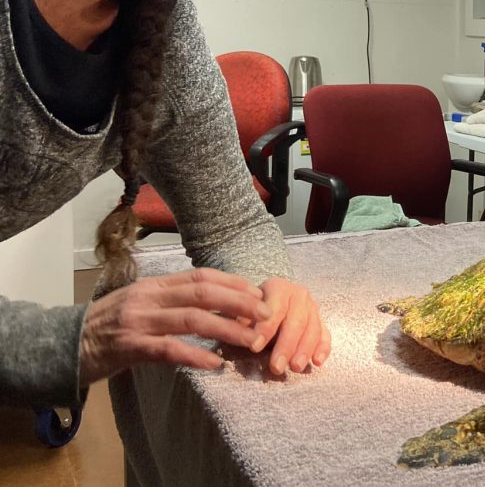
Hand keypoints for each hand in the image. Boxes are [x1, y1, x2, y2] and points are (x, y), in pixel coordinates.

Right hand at [79, 268, 272, 385]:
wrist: (61, 345)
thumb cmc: (107, 326)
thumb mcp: (140, 304)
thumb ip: (171, 300)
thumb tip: (214, 303)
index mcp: (153, 285)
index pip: (200, 276)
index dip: (232, 283)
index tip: (258, 293)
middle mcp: (147, 298)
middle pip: (202, 292)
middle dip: (238, 302)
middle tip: (266, 314)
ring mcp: (138, 321)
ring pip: (191, 319)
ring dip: (226, 328)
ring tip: (252, 339)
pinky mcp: (129, 347)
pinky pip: (168, 350)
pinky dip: (196, 356)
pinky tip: (215, 365)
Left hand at [250, 278, 331, 374]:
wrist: (269, 300)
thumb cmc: (253, 308)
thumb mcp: (244, 309)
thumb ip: (244, 321)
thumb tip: (244, 336)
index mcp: (278, 288)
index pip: (275, 309)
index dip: (266, 329)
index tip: (255, 348)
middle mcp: (299, 295)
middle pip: (297, 322)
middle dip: (287, 346)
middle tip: (276, 367)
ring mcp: (313, 308)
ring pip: (313, 330)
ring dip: (305, 350)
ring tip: (295, 368)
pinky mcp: (321, 322)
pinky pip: (325, 335)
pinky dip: (323, 349)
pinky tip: (318, 362)